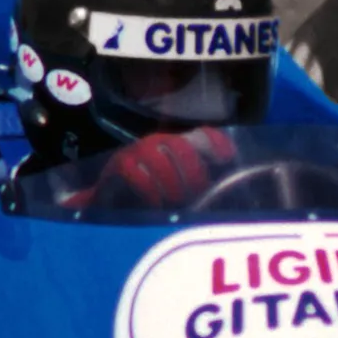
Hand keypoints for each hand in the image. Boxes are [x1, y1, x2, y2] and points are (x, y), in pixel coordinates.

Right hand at [105, 128, 232, 206]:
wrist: (110, 196)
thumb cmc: (152, 190)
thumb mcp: (179, 184)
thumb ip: (199, 183)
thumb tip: (225, 192)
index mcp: (176, 144)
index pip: (200, 134)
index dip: (215, 142)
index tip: (227, 157)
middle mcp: (158, 142)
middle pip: (180, 146)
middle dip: (193, 170)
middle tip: (198, 192)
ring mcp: (138, 151)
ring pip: (159, 159)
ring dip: (172, 181)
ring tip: (177, 201)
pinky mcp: (121, 165)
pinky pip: (137, 173)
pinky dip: (150, 190)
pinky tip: (157, 204)